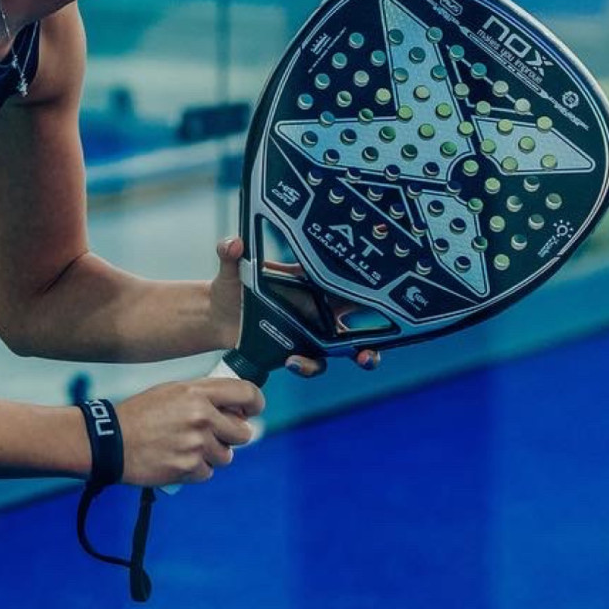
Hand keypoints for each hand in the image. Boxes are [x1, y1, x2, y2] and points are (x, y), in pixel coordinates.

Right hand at [116, 375, 264, 486]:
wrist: (111, 442)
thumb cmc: (139, 414)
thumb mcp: (170, 391)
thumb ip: (203, 396)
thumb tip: (233, 408)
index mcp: (198, 393)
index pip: (246, 393)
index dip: (255, 403)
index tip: (252, 410)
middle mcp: (202, 417)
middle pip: (243, 432)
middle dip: (231, 435)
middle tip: (212, 435)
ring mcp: (197, 444)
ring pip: (226, 456)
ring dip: (212, 455)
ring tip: (187, 448)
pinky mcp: (189, 467)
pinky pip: (208, 472)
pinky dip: (195, 470)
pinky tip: (176, 459)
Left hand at [210, 235, 384, 379]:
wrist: (218, 317)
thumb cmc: (231, 286)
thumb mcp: (231, 268)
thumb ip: (231, 254)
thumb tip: (234, 243)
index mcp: (310, 279)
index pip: (346, 276)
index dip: (370, 281)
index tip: (388, 285)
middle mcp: (318, 305)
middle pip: (361, 313)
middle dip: (384, 321)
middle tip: (390, 325)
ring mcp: (313, 330)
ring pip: (349, 344)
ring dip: (363, 352)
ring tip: (363, 357)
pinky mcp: (300, 349)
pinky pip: (315, 363)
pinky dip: (309, 365)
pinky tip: (293, 361)